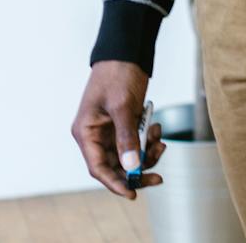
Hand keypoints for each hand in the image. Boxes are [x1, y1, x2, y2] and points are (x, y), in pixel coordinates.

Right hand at [72, 61, 165, 197]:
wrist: (127, 51)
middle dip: (137, 170)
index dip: (115, 183)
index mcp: (86, 132)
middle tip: (158, 176)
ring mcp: (111, 131)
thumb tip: (132, 166)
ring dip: (147, 154)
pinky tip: (156, 129)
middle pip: (116, 167)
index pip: (98, 168)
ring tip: (159, 141)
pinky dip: (149, 141)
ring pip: (129, 157)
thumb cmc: (117, 74)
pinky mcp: (125, 125)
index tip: (132, 193)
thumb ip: (127, 137)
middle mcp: (96, 135)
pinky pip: (137, 143)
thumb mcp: (122, 106)